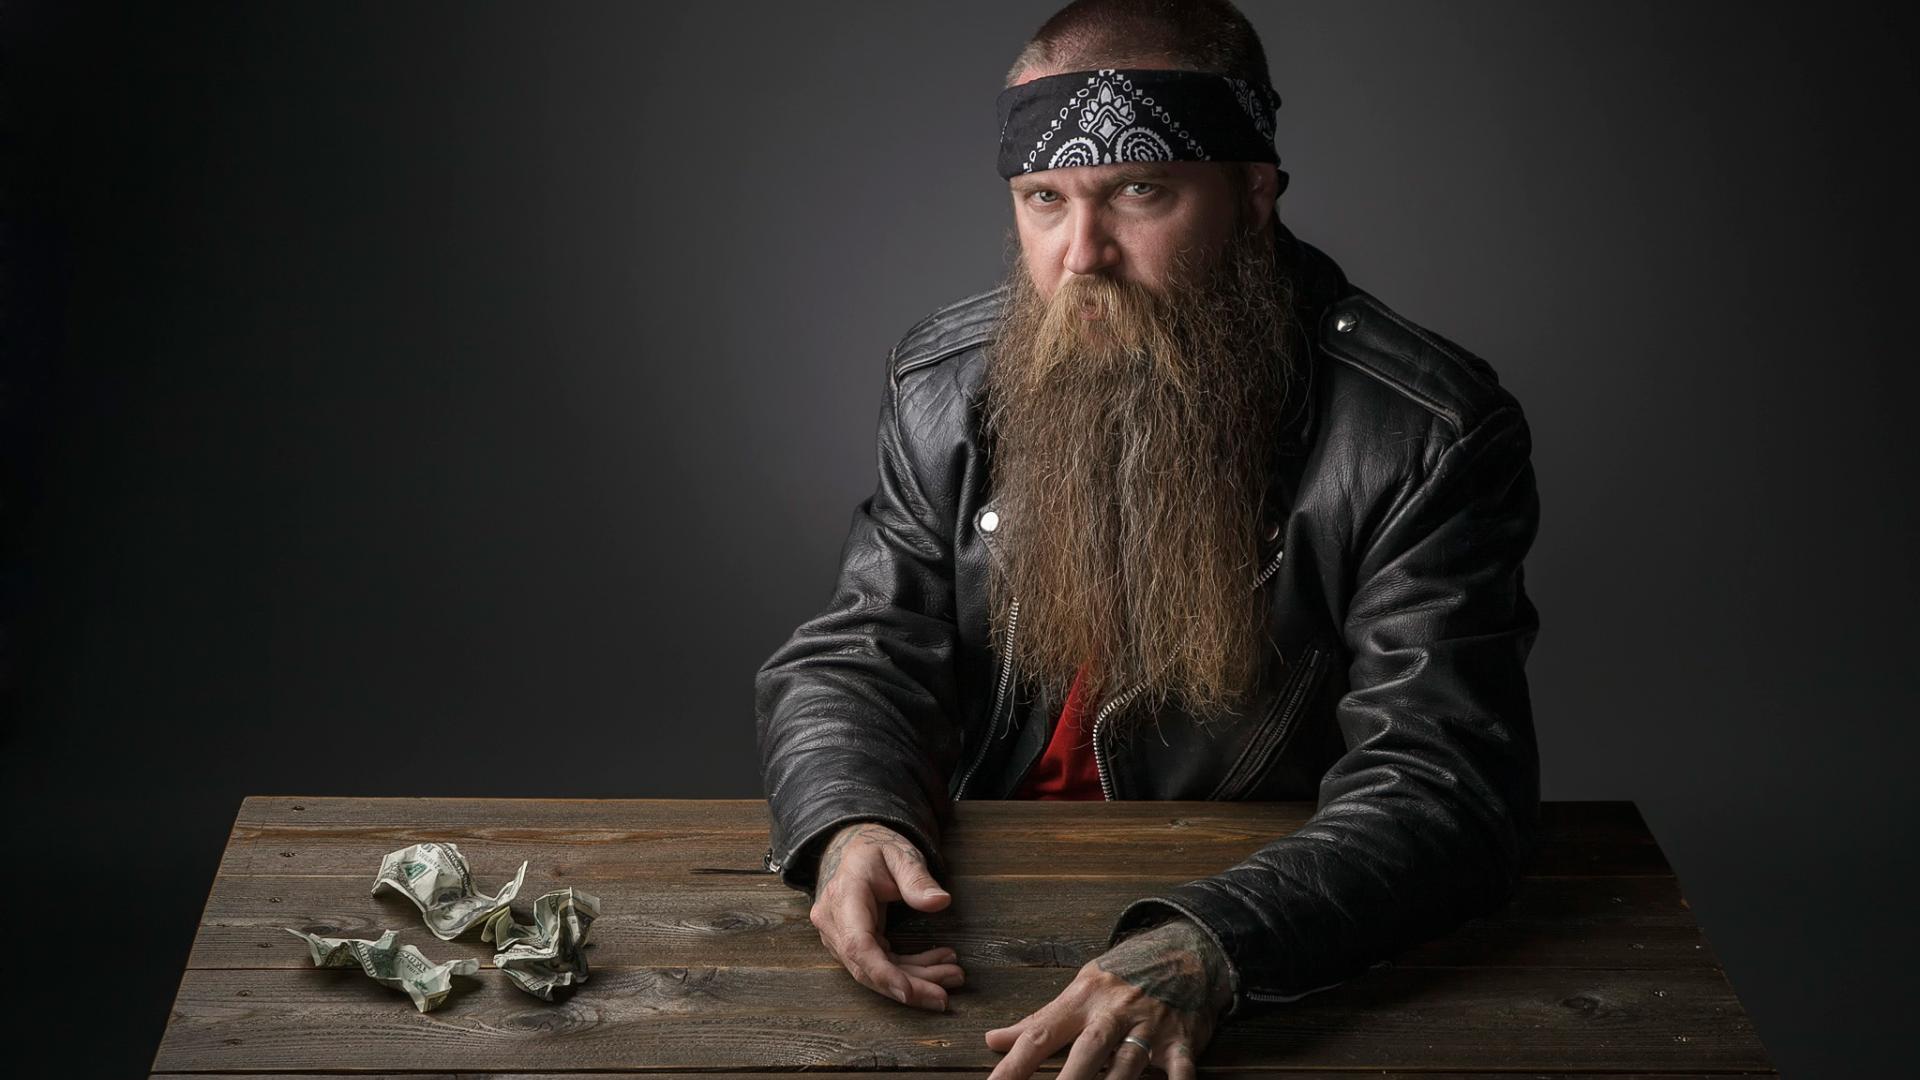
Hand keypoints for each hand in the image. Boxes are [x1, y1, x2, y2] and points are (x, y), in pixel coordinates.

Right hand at [808, 820, 964, 1010]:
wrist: (855, 850)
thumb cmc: (877, 850)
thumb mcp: (900, 854)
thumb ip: (917, 878)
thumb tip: (940, 902)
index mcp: (844, 896)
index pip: (858, 944)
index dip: (883, 973)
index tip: (909, 992)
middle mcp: (834, 922)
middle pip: (867, 967)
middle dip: (908, 986)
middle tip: (945, 996)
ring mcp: (839, 936)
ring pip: (875, 971)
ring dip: (914, 980)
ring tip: (952, 975)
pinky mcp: (853, 943)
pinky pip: (880, 964)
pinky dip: (909, 969)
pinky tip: (938, 964)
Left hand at [983, 917, 1232, 1079]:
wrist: (1185, 948)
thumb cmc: (1123, 973)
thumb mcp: (1080, 987)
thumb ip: (1039, 1020)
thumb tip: (994, 1039)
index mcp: (1082, 999)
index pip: (1041, 1033)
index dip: (1015, 1063)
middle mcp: (1114, 1012)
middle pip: (1088, 1049)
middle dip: (1069, 1079)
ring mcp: (1150, 1025)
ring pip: (1129, 1061)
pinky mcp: (1181, 1040)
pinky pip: (1181, 1067)